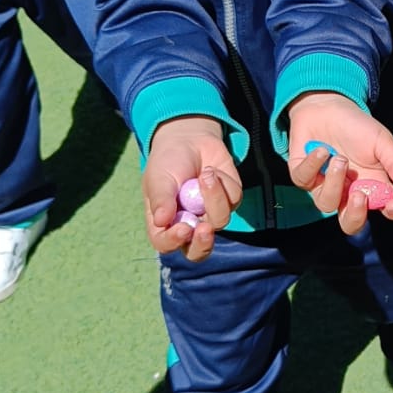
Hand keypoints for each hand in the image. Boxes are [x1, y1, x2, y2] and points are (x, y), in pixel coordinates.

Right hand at [143, 116, 242, 261]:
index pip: (166, 244)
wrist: (190, 141)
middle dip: (203, 243)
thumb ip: (161, 199)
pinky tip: (211, 170)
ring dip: (214, 196)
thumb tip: (162, 221)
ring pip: (220, 220)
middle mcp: (189, 225)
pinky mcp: (231, 201)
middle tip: (205, 228)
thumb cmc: (167, 163)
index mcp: (165, 224)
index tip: (183, 228)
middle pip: (199, 250)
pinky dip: (223, 182)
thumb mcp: (159, 177)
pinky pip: (233, 198)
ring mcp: (211, 215)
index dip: (174, 241)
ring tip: (205, 174)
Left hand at [286, 92, 392, 233]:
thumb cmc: (358, 126)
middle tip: (359, 196)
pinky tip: (322, 149)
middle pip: (350, 223)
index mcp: (373, 186)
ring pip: (326, 203)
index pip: (385, 208)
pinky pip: (304, 180)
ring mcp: (324, 186)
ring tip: (340, 158)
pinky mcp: (302, 176)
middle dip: (355, 215)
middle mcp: (348, 192)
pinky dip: (313, 164)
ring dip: (334, 181)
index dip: (391, 212)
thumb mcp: (382, 140)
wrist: (327, 106)